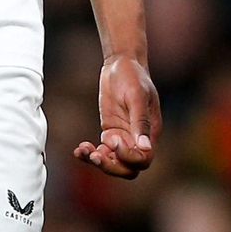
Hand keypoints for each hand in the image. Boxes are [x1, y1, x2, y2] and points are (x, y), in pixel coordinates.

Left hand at [73, 54, 159, 178]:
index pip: (143, 159)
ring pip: (114, 163)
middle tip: (96, 155)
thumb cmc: (133, 76)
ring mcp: (124, 137)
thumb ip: (140, 122)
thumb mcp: (136, 96)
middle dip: (111, 166)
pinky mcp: (110, 132)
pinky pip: (102, 152)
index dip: (128, 157)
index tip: (114, 141)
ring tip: (83, 151)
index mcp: (151, 131)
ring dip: (98, 162)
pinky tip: (79, 149)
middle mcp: (138, 138)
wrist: (121, 63)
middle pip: (128, 168)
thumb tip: (145, 147)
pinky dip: (90, 155)